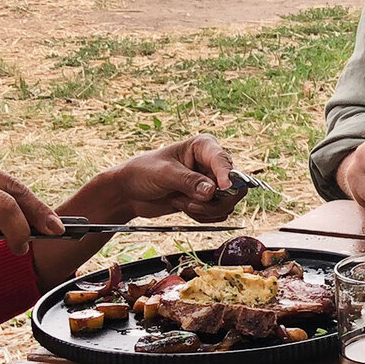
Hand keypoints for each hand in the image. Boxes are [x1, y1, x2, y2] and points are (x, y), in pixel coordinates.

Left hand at [104, 132, 241, 221]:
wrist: (130, 192)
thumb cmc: (143, 172)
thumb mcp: (164, 174)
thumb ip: (189, 181)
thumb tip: (212, 192)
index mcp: (204, 147)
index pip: (224, 161)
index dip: (227, 175)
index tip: (223, 187)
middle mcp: (211, 164)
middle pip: (234, 186)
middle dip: (213, 200)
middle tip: (191, 203)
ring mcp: (211, 183)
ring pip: (226, 204)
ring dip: (203, 210)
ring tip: (180, 202)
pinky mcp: (207, 200)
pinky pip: (216, 215)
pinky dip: (200, 216)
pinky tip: (182, 206)